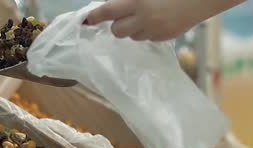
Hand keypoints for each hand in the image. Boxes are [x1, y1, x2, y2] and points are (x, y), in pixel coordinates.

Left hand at [85, 0, 243, 41]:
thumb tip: (113, 4)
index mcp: (136, 0)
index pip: (107, 11)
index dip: (94, 17)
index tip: (86, 20)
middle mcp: (143, 18)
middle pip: (117, 31)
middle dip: (117, 25)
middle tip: (124, 16)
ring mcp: (156, 30)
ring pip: (132, 37)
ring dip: (133, 28)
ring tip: (145, 16)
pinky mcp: (166, 37)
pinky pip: (149, 38)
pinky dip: (148, 31)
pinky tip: (158, 20)